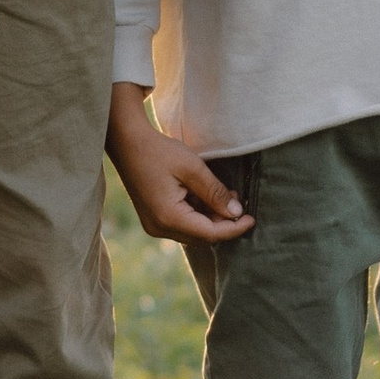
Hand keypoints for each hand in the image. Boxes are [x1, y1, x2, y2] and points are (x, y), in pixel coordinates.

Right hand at [106, 83, 251, 246]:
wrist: (127, 142)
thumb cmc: (159, 151)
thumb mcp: (193, 168)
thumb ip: (215, 192)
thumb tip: (237, 213)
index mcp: (169, 217)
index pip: (210, 233)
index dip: (234, 228)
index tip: (253, 218)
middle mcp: (159, 227)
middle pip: (202, 236)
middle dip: (223, 222)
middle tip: (238, 200)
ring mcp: (154, 225)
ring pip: (193, 232)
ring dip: (211, 218)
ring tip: (224, 194)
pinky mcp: (153, 218)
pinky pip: (181, 224)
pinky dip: (197, 214)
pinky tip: (205, 195)